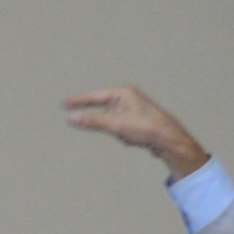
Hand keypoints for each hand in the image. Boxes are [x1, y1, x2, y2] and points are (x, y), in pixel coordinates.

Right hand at [62, 85, 206, 178]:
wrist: (170, 140)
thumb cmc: (145, 128)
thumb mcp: (114, 125)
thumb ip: (91, 122)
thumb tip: (70, 118)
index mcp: (123, 93)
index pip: (94, 96)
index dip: (78, 101)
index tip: (63, 105)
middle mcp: (129, 97)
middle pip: (104, 111)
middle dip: (107, 125)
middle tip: (116, 131)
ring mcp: (134, 108)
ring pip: (113, 122)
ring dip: (117, 132)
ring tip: (131, 136)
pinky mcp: (138, 119)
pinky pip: (121, 127)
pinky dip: (124, 135)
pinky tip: (135, 139)